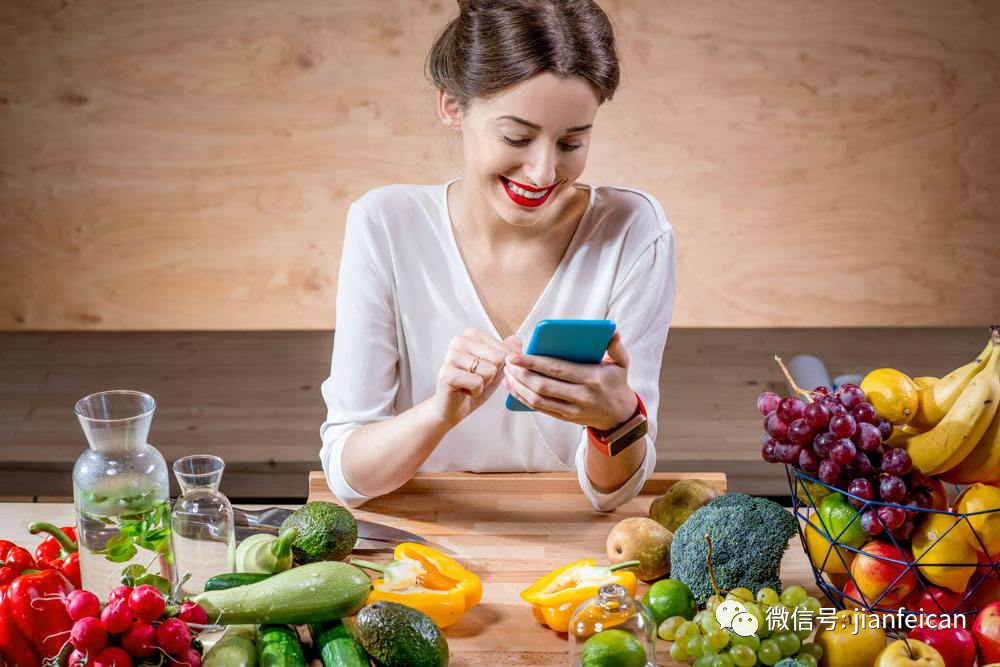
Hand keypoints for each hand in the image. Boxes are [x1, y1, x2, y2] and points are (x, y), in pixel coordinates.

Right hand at [431, 328, 520, 426]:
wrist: (454, 406)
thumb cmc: (473, 384)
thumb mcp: (497, 366)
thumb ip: (509, 351)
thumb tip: (517, 343)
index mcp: (472, 334)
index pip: (504, 348)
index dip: (502, 366)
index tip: (486, 369)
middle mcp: (459, 341)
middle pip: (498, 358)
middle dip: (493, 375)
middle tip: (477, 378)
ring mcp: (451, 356)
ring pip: (489, 371)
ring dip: (484, 383)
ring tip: (470, 383)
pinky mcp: (448, 373)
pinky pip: (477, 383)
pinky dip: (475, 391)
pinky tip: (464, 390)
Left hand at [502, 332, 636, 430]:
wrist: (620, 417)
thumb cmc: (616, 384)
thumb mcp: (622, 364)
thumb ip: (616, 347)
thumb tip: (613, 331)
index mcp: (592, 378)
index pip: (557, 369)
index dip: (533, 362)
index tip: (515, 356)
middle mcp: (580, 396)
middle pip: (543, 385)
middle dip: (521, 374)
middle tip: (508, 362)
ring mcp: (571, 410)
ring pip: (537, 400)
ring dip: (518, 387)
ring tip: (507, 374)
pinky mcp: (565, 418)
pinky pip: (539, 409)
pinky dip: (522, 398)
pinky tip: (512, 388)